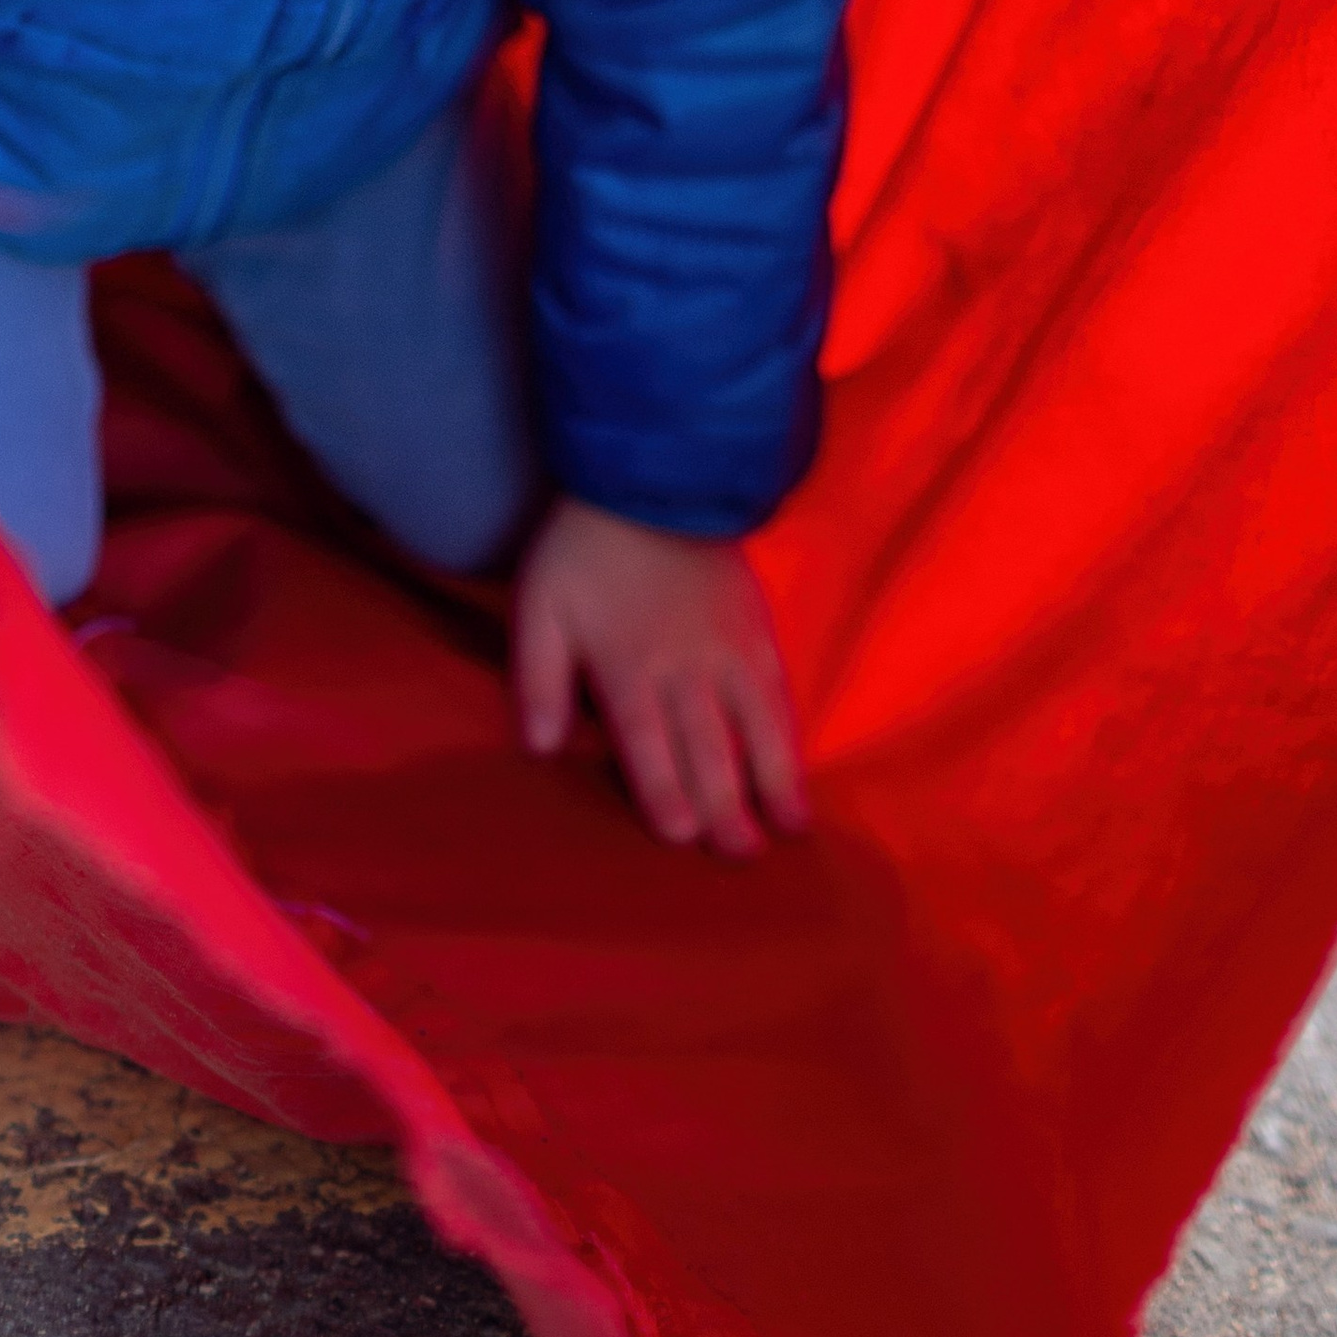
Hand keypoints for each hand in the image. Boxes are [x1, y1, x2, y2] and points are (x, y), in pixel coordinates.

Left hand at [512, 494, 806, 860]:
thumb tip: (538, 750)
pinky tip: (798, 770)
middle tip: (743, 857)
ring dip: (775, 780)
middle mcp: (685, 666)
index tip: (683, 835)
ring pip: (758, 725)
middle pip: (709, 745)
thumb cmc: (585, 551)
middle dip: (727, 805)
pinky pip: (779, 693)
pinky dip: (791, 735)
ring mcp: (730, 648)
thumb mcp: (540, 607)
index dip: (666, 789)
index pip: (648, 741)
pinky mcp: (758, 630)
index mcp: (627, 666)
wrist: (651, 479)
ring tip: (791, 830)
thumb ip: (539, 681)